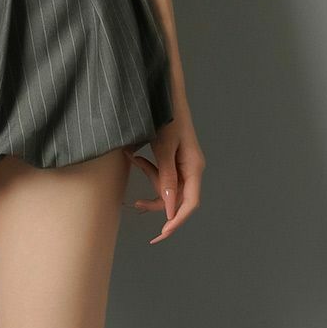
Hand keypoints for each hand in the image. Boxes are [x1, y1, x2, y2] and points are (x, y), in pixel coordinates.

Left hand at [123, 113, 203, 242]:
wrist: (163, 94)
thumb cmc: (167, 118)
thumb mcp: (164, 149)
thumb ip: (167, 177)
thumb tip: (170, 207)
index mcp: (194, 167)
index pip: (190, 203)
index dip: (176, 221)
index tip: (161, 233)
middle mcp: (191, 168)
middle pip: (177, 198)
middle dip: (156, 202)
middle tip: (136, 204)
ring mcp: (182, 163)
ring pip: (167, 186)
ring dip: (149, 179)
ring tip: (132, 159)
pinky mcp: (172, 158)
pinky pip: (162, 173)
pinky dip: (148, 168)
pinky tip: (134, 155)